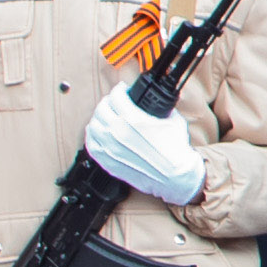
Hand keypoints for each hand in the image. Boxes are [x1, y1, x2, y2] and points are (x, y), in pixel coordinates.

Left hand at [81, 83, 207, 204]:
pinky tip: (99, 133)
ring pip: (93, 125)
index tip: (123, 91)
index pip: (116, 96)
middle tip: (115, 102)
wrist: (175, 177)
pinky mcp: (109, 162)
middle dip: (109, 102)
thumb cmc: (175, 152)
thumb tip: (159, 103)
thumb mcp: (173, 120)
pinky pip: (91, 145)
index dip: (120, 90)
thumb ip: (162, 108)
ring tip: (106, 117)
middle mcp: (118, 132)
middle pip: (101, 108)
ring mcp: (111, 148)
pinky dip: (93, 136)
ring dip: (99, 118)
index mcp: (133, 118)